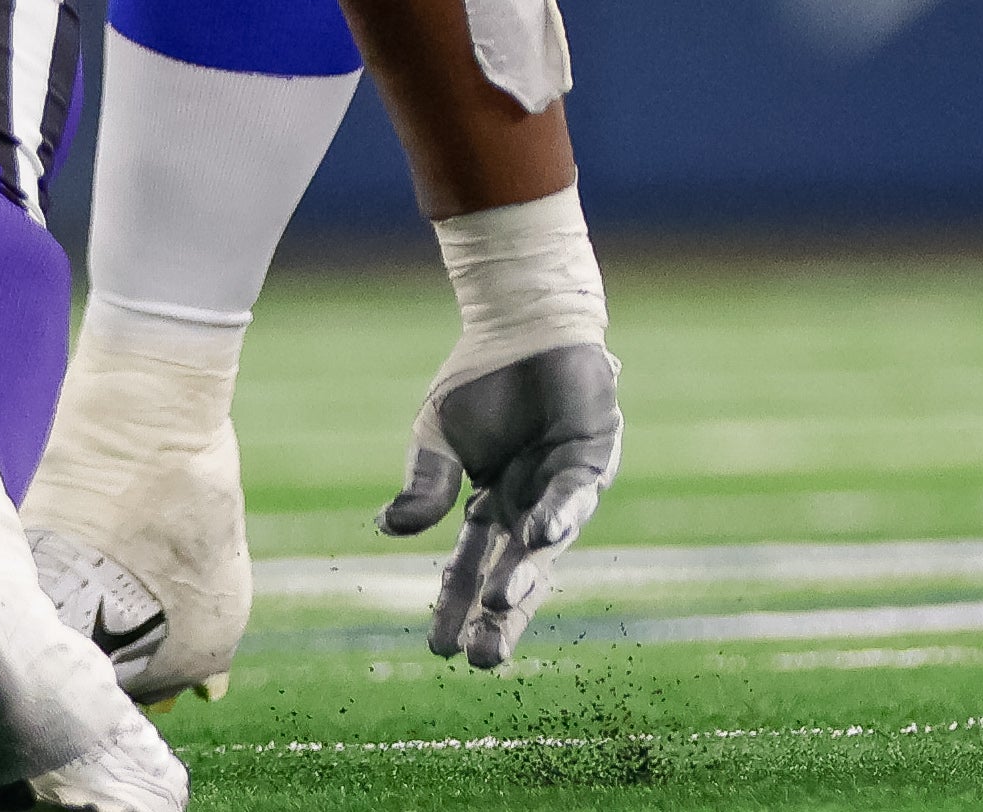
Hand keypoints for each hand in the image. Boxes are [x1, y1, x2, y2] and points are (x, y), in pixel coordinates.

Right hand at [375, 342, 620, 667]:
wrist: (519, 323)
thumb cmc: (479, 378)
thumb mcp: (436, 436)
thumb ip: (423, 483)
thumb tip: (390, 529)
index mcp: (490, 506)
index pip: (469, 568)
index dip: (455, 607)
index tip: (439, 648)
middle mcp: (529, 506)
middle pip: (514, 573)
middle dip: (499, 617)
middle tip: (484, 659)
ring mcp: (563, 485)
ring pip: (545, 544)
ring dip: (525, 573)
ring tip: (500, 603)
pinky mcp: (592, 456)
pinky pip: (576, 492)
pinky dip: (561, 512)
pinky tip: (543, 534)